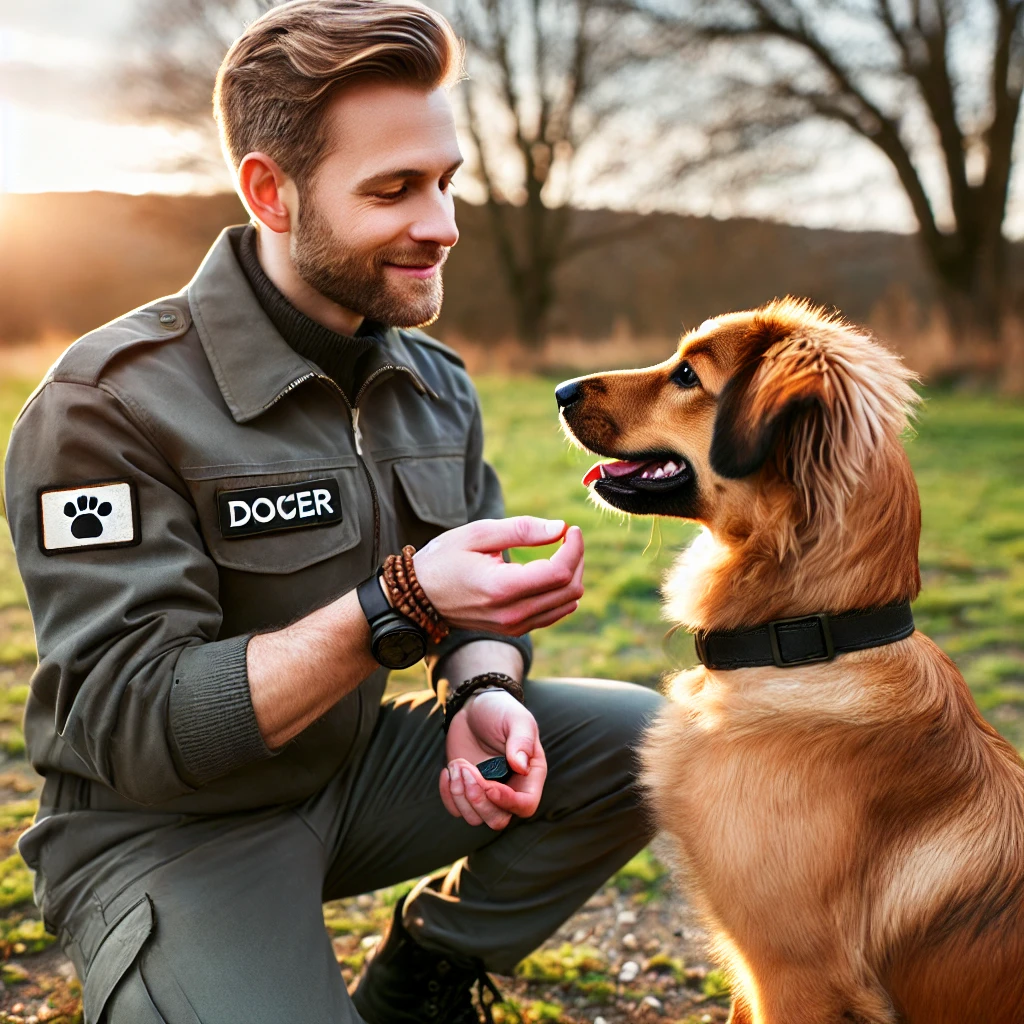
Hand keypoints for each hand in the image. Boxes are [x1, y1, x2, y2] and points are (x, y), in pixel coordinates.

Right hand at [415, 517, 583, 635]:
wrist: (418, 597)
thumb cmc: (444, 559)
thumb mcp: (477, 534)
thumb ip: (521, 530)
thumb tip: (559, 527)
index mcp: (502, 587)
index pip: (559, 572)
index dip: (574, 548)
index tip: (571, 528)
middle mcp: (512, 613)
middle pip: (570, 589)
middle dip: (578, 559)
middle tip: (567, 536)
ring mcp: (514, 626)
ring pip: (567, 604)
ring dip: (573, 575)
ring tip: (561, 551)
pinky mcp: (515, 629)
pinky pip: (554, 613)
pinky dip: (562, 592)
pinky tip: (551, 571)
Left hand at [439, 689, 546, 829]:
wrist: (475, 707)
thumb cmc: (500, 711)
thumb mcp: (516, 719)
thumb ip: (521, 740)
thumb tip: (522, 766)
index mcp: (530, 775)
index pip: (526, 805)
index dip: (508, 802)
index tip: (490, 785)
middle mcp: (511, 789)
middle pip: (498, 820)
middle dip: (479, 800)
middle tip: (466, 768)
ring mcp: (487, 792)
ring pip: (474, 818)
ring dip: (461, 794)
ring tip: (458, 763)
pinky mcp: (466, 791)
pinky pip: (456, 810)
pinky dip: (448, 795)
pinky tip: (448, 770)